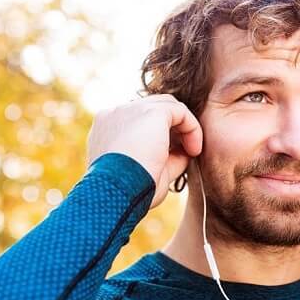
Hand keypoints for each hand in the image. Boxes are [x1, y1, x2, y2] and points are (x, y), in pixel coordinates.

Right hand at [86, 94, 202, 209]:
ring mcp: (130, 110)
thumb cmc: (128, 192)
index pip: (135, 123)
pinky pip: (179, 111)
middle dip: (170, 128)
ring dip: (183, 126)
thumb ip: (166, 159)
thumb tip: (186, 152)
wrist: (116, 193)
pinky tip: (194, 150)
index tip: (169, 159)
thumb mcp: (147, 174)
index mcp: (106, 130)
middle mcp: (114, 115)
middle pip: (150, 110)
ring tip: (192, 151)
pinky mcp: (150, 112)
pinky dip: (191, 127)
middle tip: (185, 152)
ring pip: (165, 106)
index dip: (157, 137)